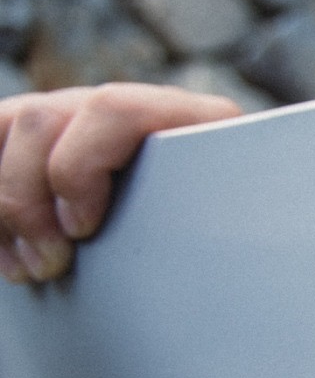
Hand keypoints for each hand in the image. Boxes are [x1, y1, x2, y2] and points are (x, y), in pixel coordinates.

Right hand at [0, 83, 240, 283]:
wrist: (219, 235)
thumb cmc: (229, 241)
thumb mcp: (230, 232)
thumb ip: (213, 226)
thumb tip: (198, 255)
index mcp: (188, 119)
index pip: (116, 109)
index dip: (82, 165)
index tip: (81, 228)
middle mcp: (123, 107)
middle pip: (43, 120)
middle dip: (27, 201)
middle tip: (49, 265)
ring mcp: (75, 116)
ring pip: (8, 128)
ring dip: (2, 206)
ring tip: (27, 270)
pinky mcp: (36, 139)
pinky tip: (4, 251)